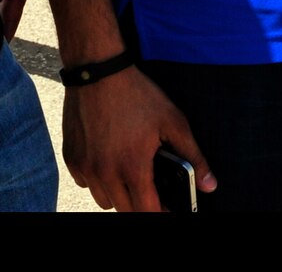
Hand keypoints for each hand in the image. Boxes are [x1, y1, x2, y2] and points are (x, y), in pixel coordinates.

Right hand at [63, 66, 215, 211]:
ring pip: (103, 199)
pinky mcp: (70, 155)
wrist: (96, 69)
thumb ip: (193, 157)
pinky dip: (95, 179)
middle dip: (140, 203)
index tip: (167, 207)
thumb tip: (210, 185)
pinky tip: (106, 161)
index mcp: (132, 167)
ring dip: (116, 194)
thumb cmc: (135, 93)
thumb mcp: (172, 122)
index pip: (146, 212)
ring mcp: (84, 165)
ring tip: (126, 174)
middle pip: (124, 210)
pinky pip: (83, 182)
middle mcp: (104, 171)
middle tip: (149, 188)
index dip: (160, 213)